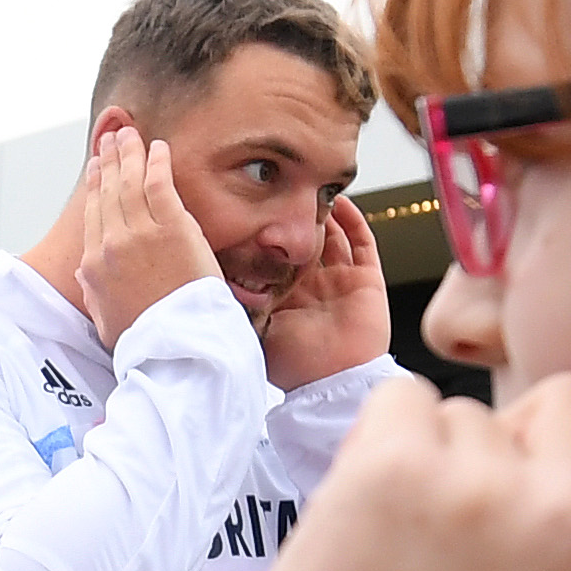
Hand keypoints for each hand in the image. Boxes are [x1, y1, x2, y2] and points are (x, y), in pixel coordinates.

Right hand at [71, 124, 218, 345]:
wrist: (173, 348)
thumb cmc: (144, 339)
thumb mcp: (104, 318)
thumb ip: (92, 291)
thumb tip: (85, 273)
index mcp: (94, 264)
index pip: (93, 213)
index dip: (95, 185)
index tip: (98, 167)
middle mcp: (112, 243)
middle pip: (109, 191)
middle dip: (110, 160)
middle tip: (112, 139)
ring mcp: (142, 234)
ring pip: (131, 182)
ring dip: (130, 153)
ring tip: (130, 134)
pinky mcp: (173, 229)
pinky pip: (159, 185)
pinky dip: (156, 163)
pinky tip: (157, 149)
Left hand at [254, 194, 392, 388]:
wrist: (331, 382)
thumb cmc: (293, 365)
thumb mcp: (253, 330)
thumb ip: (236, 306)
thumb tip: (203, 284)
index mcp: (286, 298)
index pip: (276, 257)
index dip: (267, 236)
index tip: (250, 211)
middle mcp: (314, 288)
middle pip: (305, 242)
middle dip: (295, 218)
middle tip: (279, 191)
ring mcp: (341, 283)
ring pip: (334, 236)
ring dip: (324, 213)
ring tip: (310, 187)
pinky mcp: (367, 281)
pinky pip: (363, 243)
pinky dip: (354, 219)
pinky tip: (341, 200)